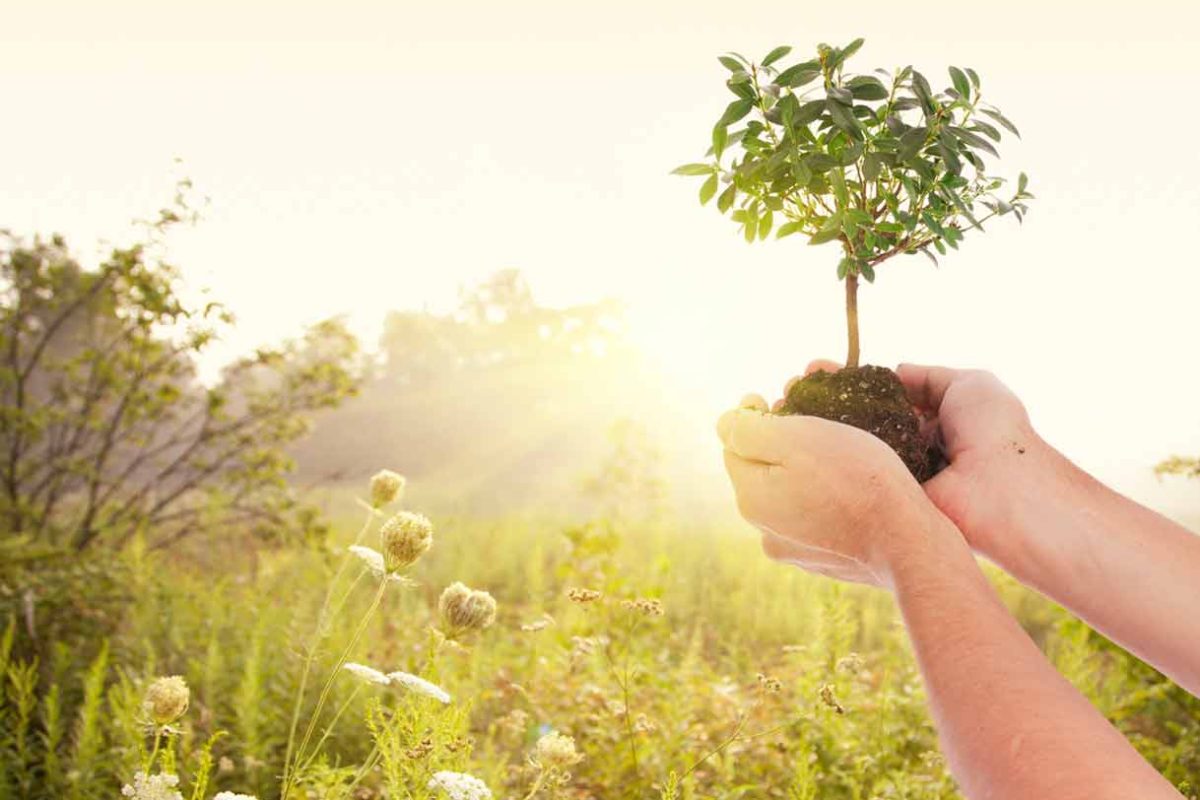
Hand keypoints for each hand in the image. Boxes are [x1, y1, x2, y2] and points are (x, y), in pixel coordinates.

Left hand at [717, 394, 934, 587]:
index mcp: (750, 498)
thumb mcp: (795, 437)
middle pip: (763, 471)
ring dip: (805, 470)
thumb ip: (748, 429)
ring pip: (791, 494)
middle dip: (781, 441)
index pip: (734, 444)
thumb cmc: (856, 479)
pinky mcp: (828, 561)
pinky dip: (828, 497)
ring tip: (839, 449)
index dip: (754, 415)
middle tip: (814, 418)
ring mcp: (797, 550)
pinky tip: (854, 485)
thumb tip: (726, 423)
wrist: (909, 542)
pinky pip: (818, 517)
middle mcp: (765, 530)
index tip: (778, 396)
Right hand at [794, 359, 1047, 561]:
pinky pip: (850, 476)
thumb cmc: (995, 432)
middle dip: (820, 404)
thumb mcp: (969, 383)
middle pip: (856, 422)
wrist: (1002, 490)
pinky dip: (822, 459)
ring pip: (847, 448)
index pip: (878, 399)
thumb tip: (894, 371)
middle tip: (786, 390)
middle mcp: (908, 448)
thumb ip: (927, 376)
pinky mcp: (882, 499)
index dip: (846, 383)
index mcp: (931, 422)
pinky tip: (792, 441)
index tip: (813, 370)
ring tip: (779, 409)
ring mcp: (893, 475)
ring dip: (813, 430)